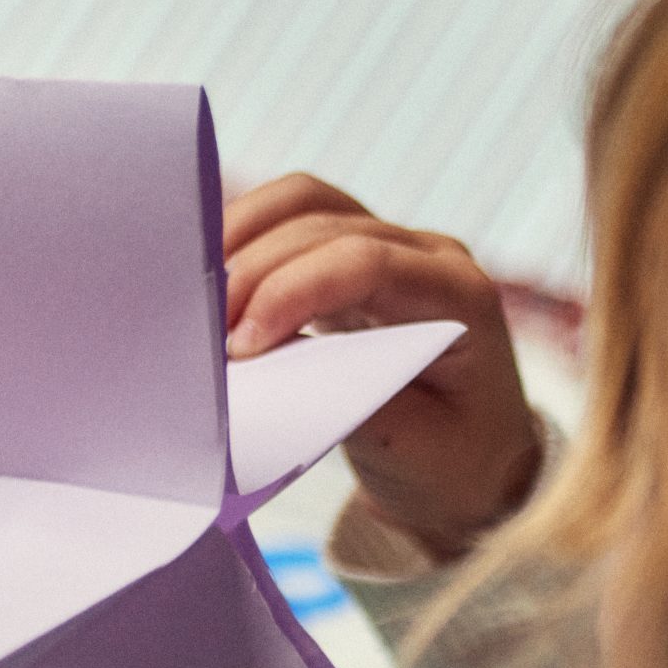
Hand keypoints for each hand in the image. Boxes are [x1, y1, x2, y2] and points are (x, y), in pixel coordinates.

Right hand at [224, 176, 541, 561]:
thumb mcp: (410, 452)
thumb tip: (264, 368)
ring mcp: (391, 245)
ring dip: (240, 239)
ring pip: (303, 202)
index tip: (239, 348)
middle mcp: (429, 253)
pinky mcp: (351, 255)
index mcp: (461, 296)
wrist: (474, 465)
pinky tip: (208, 280)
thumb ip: (345, 402)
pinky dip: (245, 240)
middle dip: (251, 272)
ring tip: (193, 301)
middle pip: (323, 224)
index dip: (291, 291)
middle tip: (198, 336)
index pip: (366, 262)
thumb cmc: (452, 462)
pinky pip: (291, 220)